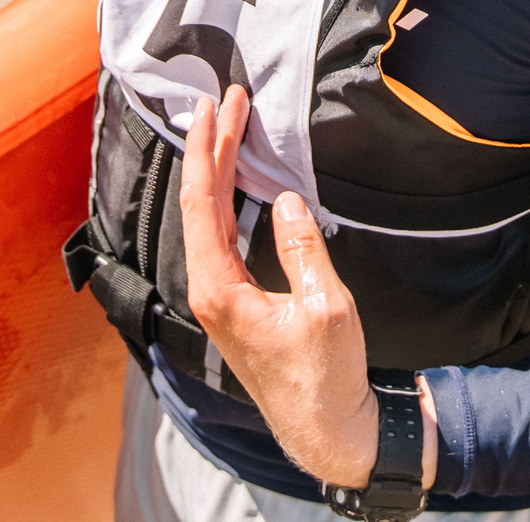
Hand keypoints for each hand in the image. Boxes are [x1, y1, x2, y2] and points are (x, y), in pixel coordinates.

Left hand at [180, 86, 386, 488]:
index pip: (201, 202)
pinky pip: (222, 237)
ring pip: (210, 219)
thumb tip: (284, 199)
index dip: (206, 149)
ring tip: (227, 127)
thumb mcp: (325, 306)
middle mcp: (209, 290)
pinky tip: (239, 181)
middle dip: (211, 148)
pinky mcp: (236, 303)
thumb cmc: (325, 377)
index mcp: (218, 288)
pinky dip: (230, 200)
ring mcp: (220, 297)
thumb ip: (302, 247)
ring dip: (219, 171)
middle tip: (224, 101)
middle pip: (201, 204)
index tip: (215, 108)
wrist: (328, 429)